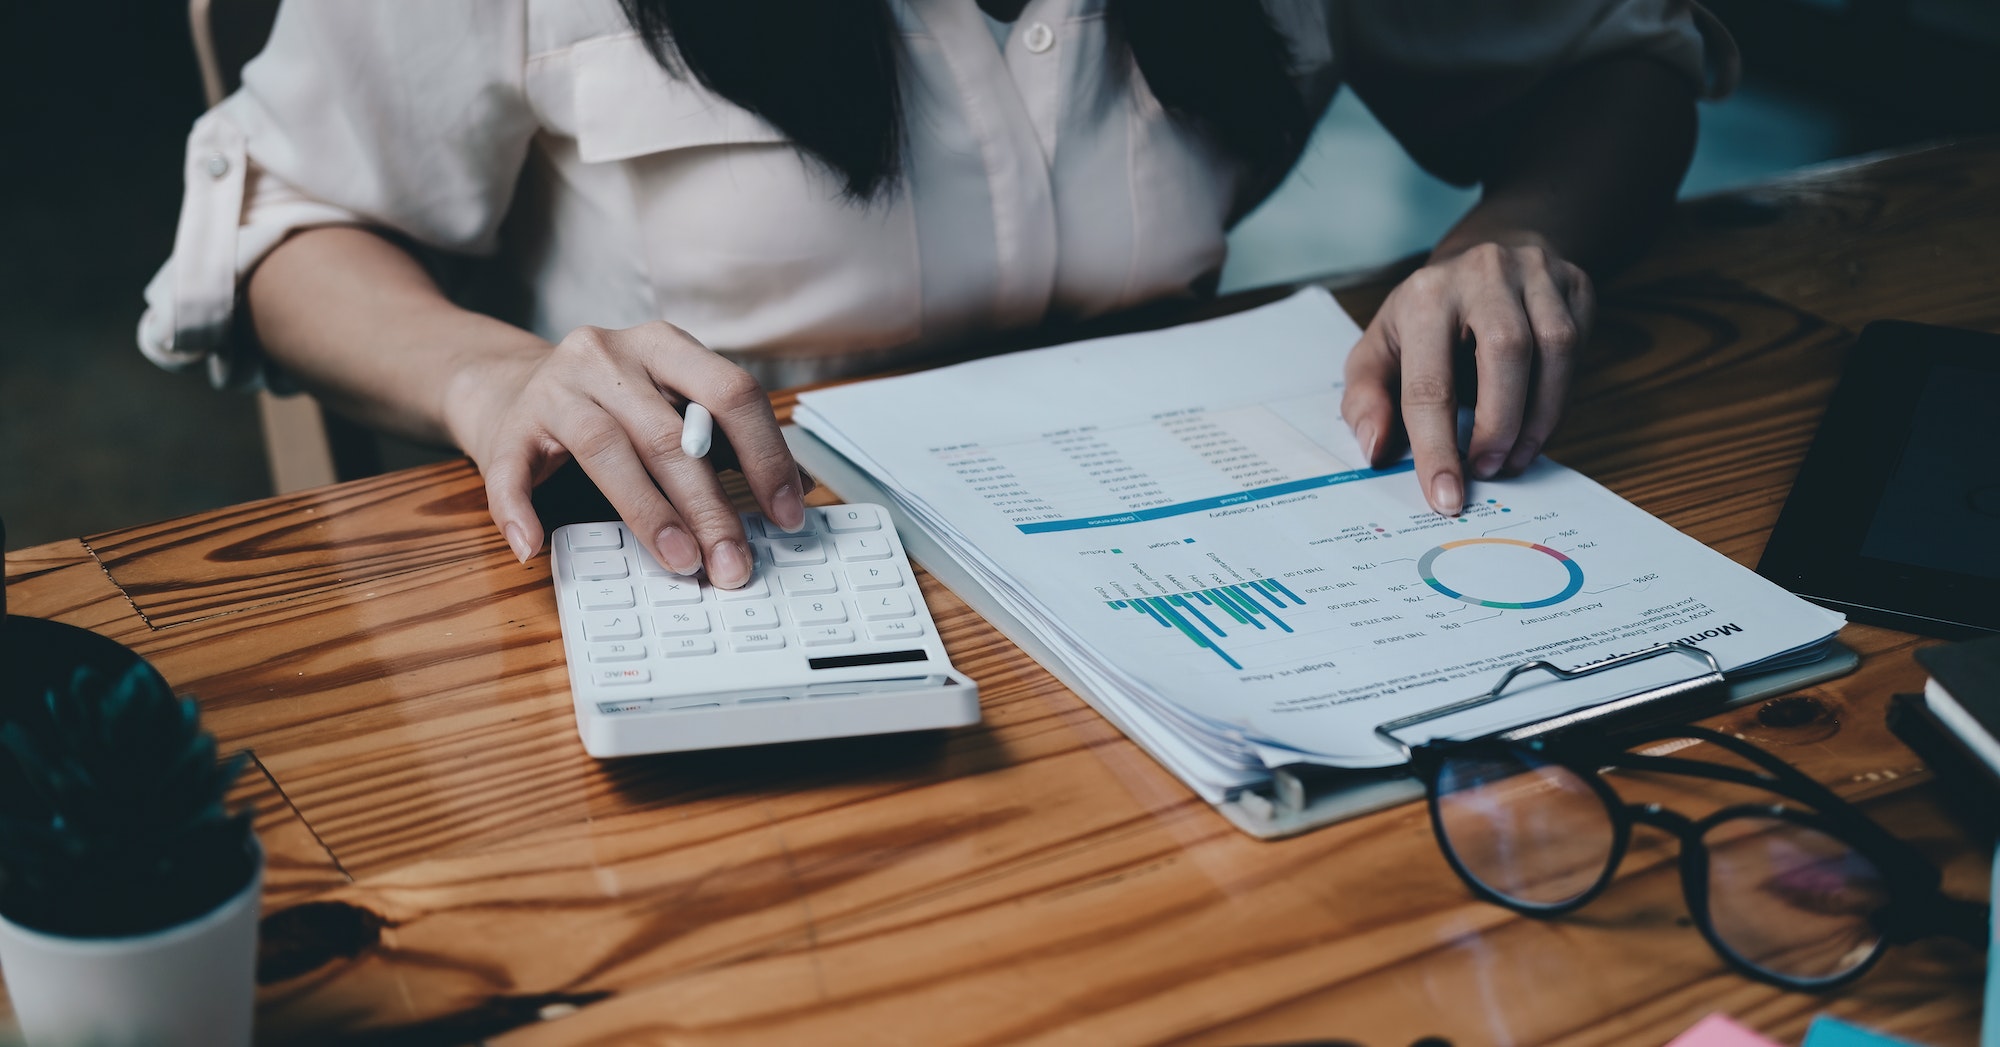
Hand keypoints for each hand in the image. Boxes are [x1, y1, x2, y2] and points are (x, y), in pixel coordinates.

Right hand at [446, 322, 808, 587]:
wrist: (510, 385)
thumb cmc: (613, 406)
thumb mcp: (674, 405)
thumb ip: (726, 440)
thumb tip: (796, 492)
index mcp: (664, 345)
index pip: (730, 392)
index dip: (765, 456)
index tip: (787, 513)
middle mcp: (608, 355)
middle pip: (670, 434)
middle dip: (711, 507)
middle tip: (734, 563)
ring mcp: (554, 387)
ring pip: (607, 450)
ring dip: (649, 514)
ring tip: (680, 561)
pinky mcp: (508, 425)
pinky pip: (511, 471)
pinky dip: (520, 510)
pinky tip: (534, 546)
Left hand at [1340, 240, 1592, 514]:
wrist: (1483, 253)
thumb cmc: (1426, 318)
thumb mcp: (1380, 350)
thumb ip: (1367, 400)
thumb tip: (1376, 449)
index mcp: (1424, 296)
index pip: (1430, 382)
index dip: (1438, 448)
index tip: (1446, 498)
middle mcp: (1482, 275)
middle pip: (1506, 352)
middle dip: (1499, 426)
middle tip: (1487, 469)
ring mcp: (1536, 273)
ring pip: (1555, 348)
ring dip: (1539, 418)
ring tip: (1515, 457)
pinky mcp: (1575, 284)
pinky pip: (1580, 347)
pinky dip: (1560, 397)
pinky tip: (1538, 423)